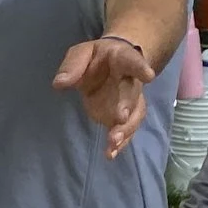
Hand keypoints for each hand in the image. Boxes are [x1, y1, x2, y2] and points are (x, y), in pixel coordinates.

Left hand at [52, 34, 154, 158]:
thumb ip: (72, 66)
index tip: (149, 76)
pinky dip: (120, 143)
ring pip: (134, 115)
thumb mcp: (81, 54)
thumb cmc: (96, 58)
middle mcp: (130, 81)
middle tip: (121, 117)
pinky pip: (126, 130)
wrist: (109, 66)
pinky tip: (111, 154)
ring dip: (125, 130)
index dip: (141, 68)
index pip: (132, 61)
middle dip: (128, 105)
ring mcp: (129, 101)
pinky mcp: (124, 117)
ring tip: (113, 143)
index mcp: (121, 59)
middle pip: (132, 93)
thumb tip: (59, 83)